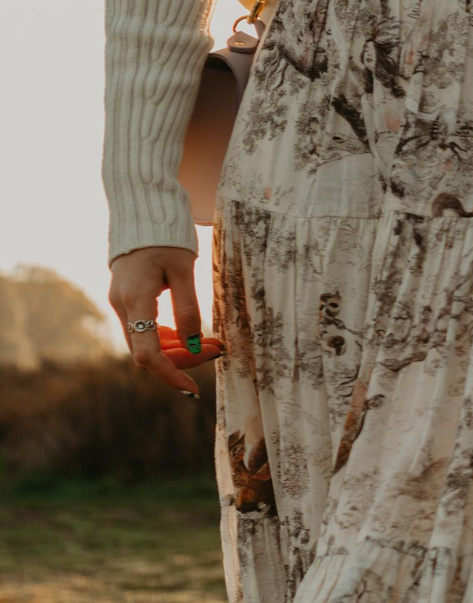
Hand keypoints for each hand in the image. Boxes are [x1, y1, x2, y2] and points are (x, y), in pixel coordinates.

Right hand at [107, 246, 223, 395]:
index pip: (147, 354)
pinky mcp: (128, 300)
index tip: (193, 390)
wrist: (142, 212)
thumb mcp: (183, 270)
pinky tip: (190, 336)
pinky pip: (146, 330)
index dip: (170, 375)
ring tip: (214, 343)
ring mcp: (122, 304)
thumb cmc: (165, 238)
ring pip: (148, 343)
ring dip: (179, 349)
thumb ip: (188, 308)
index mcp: (135, 301)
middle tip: (220, 349)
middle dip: (184, 359)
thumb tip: (193, 344)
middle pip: (149, 352)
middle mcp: (122, 306)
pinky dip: (168, 338)